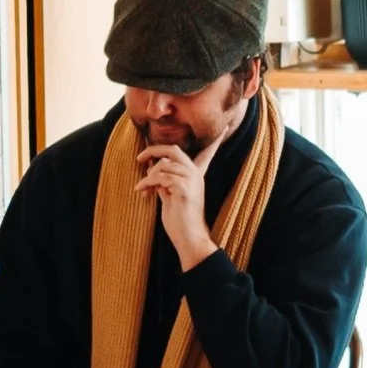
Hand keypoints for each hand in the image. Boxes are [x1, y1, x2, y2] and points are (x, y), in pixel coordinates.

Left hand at [134, 132, 225, 269]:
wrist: (189, 239)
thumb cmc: (179, 220)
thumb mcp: (171, 195)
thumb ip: (165, 179)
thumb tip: (152, 165)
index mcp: (196, 175)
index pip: (207, 153)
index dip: (216, 141)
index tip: (227, 128)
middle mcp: (196, 175)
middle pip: (174, 149)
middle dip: (153, 150)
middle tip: (139, 159)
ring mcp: (192, 180)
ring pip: (162, 164)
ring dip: (147, 176)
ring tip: (142, 188)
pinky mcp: (184, 188)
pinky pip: (159, 177)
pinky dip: (147, 183)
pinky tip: (142, 192)